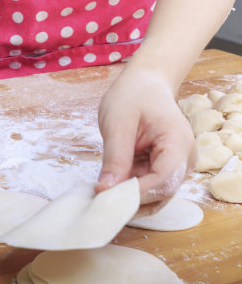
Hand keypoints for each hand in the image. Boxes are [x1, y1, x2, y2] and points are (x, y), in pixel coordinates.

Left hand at [95, 68, 196, 206]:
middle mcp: (185, 159)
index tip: (107, 195)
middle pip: (162, 193)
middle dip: (131, 199)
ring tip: (102, 191)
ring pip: (156, 195)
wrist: (144, 85)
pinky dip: (130, 189)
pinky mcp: (166, 169)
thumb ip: (114, 158)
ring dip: (129, 197)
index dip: (137, 192)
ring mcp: (178, 166)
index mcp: (178, 142)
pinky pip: (150, 187)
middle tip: (99, 199)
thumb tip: (105, 190)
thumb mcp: (117, 125)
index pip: (164, 179)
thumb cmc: (132, 97)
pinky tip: (111, 185)